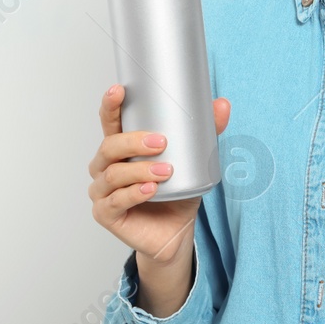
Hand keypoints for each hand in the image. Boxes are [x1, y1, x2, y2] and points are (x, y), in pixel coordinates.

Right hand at [88, 83, 228, 264]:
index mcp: (121, 148)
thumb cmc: (178, 193)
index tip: (119, 90)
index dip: (110, 105)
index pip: (110, 122)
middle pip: (108, 146)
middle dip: (133, 141)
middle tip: (161, 142)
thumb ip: (206, 132)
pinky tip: (150, 191)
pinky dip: (133, 194)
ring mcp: (102, 191)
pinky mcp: (105, 214)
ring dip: (139, 170)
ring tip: (165, 171)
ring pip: (113, 174)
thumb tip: (222, 104)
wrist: (176, 233)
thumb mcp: (195, 160)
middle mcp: (106, 167)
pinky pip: (115, 201)